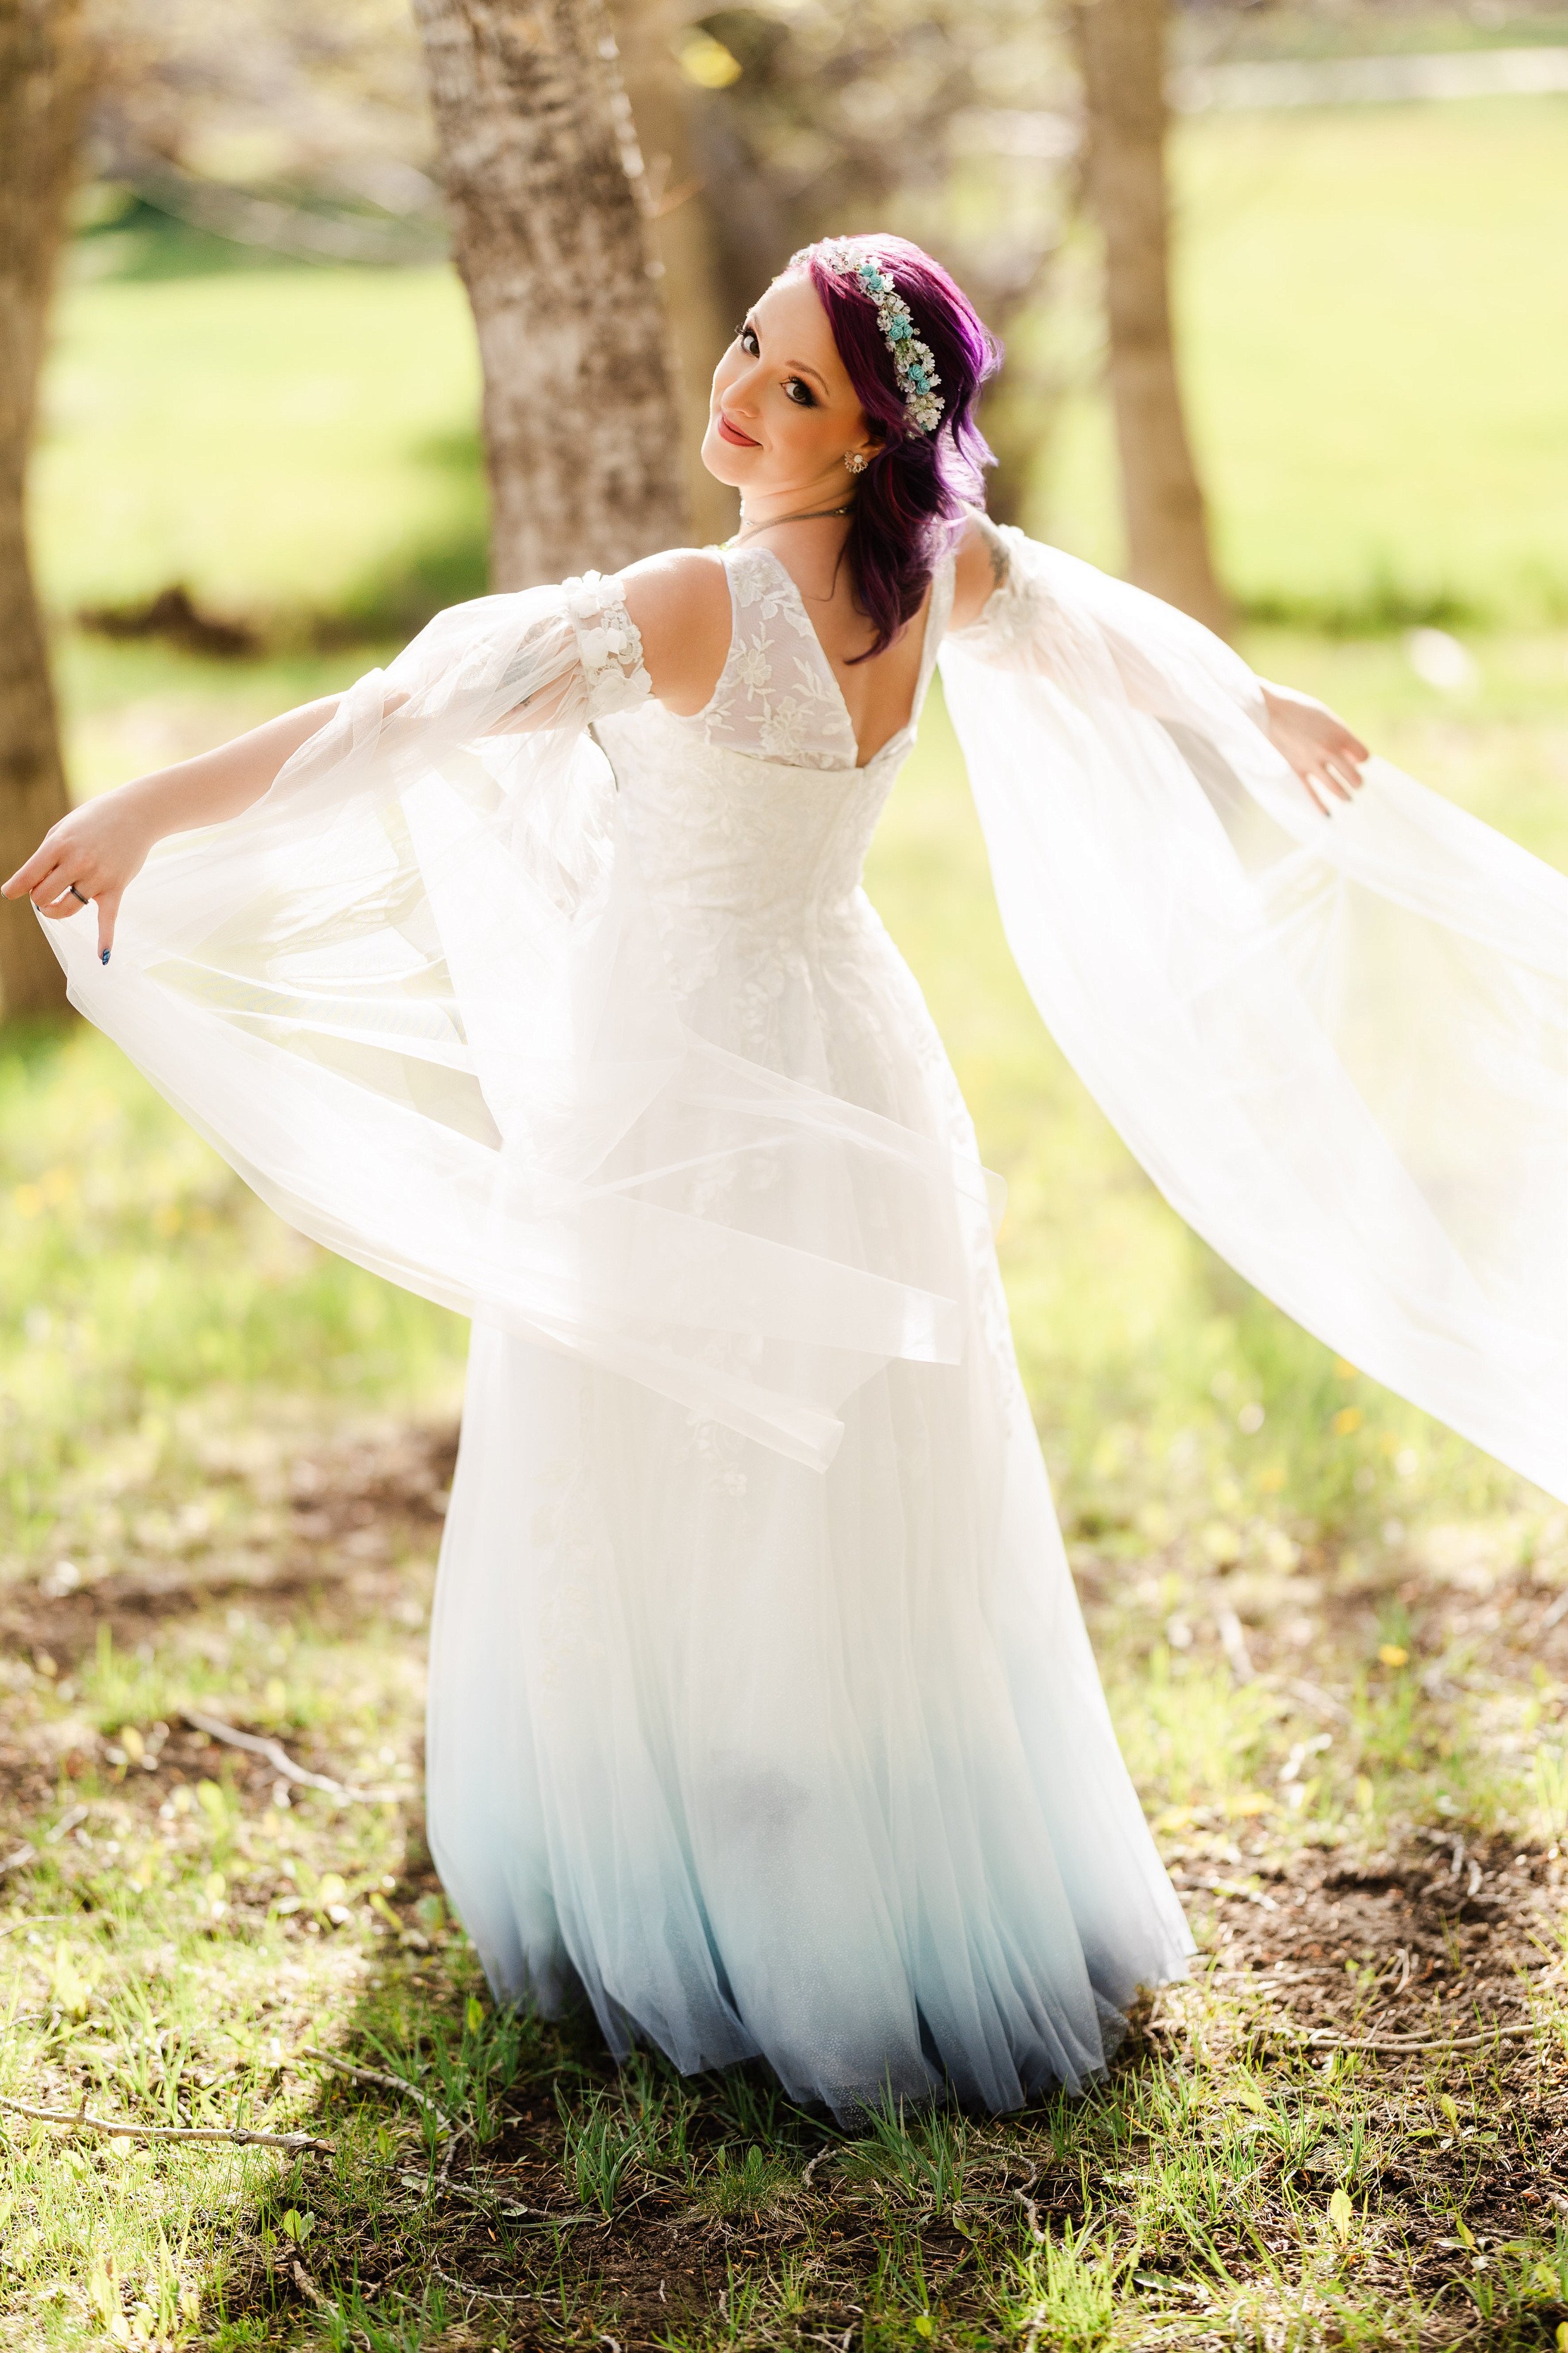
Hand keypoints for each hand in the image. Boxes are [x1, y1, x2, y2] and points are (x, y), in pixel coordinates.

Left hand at [2, 789, 156, 962]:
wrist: (136, 813)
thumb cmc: (94, 820)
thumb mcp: (63, 828)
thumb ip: (47, 854)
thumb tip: (35, 883)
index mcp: (59, 845)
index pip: (28, 876)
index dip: (15, 888)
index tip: (9, 893)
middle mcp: (77, 863)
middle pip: (44, 896)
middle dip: (39, 897)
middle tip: (44, 891)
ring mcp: (98, 878)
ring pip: (66, 909)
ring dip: (55, 911)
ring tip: (53, 906)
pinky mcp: (116, 888)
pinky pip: (108, 920)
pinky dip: (105, 939)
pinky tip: (102, 957)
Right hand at [1259, 682, 1368, 816]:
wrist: (1269, 711)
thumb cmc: (1300, 711)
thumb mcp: (1327, 718)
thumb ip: (1342, 737)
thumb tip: (1356, 760)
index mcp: (1339, 733)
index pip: (1364, 756)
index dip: (1363, 760)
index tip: (1356, 760)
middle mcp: (1328, 750)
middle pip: (1354, 776)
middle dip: (1357, 782)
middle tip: (1356, 784)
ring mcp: (1312, 762)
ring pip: (1336, 788)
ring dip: (1345, 795)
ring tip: (1347, 798)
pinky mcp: (1296, 770)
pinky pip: (1311, 793)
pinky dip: (1320, 806)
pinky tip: (1327, 814)